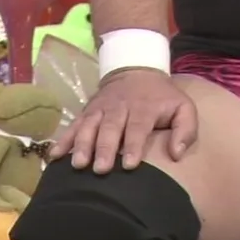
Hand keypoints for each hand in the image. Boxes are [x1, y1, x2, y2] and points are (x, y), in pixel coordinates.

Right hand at [48, 69, 197, 173]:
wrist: (135, 70)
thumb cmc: (161, 97)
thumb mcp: (183, 107)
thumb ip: (185, 130)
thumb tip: (177, 154)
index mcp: (144, 108)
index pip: (137, 128)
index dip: (132, 146)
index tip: (128, 165)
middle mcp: (119, 108)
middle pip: (109, 129)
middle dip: (103, 149)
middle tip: (99, 169)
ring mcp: (100, 110)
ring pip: (89, 127)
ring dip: (82, 145)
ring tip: (77, 164)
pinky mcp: (86, 112)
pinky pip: (74, 126)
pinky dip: (63, 140)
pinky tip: (54, 156)